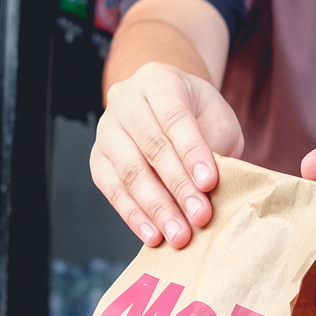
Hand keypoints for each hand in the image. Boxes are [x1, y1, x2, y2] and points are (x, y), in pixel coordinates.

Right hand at [92, 61, 243, 247]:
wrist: (165, 106)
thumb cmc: (197, 115)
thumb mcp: (216, 119)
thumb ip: (215, 145)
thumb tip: (209, 188)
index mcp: (159, 80)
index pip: (174, 117)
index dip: (192, 152)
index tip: (210, 183)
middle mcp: (125, 100)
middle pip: (151, 146)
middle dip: (178, 186)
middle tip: (199, 217)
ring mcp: (106, 129)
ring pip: (128, 171)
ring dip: (156, 208)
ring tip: (178, 235)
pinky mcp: (98, 157)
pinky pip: (111, 188)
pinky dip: (133, 215)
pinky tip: (153, 235)